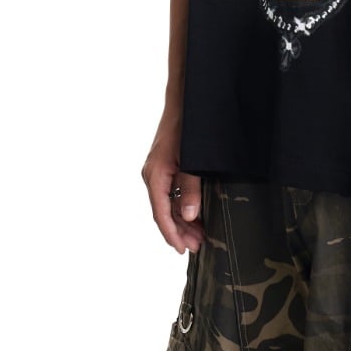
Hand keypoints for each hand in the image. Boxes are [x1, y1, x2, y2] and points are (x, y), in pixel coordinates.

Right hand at [142, 123, 203, 252]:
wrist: (185, 101)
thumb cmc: (188, 127)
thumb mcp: (193, 160)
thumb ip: (191, 188)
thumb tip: (188, 215)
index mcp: (155, 175)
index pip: (161, 213)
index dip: (173, 234)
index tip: (184, 249)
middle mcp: (152, 175)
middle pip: (163, 212)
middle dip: (180, 232)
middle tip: (198, 246)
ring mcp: (157, 171)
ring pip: (167, 204)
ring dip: (181, 221)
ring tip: (198, 235)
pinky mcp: (165, 167)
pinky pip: (170, 194)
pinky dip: (181, 207)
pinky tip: (194, 215)